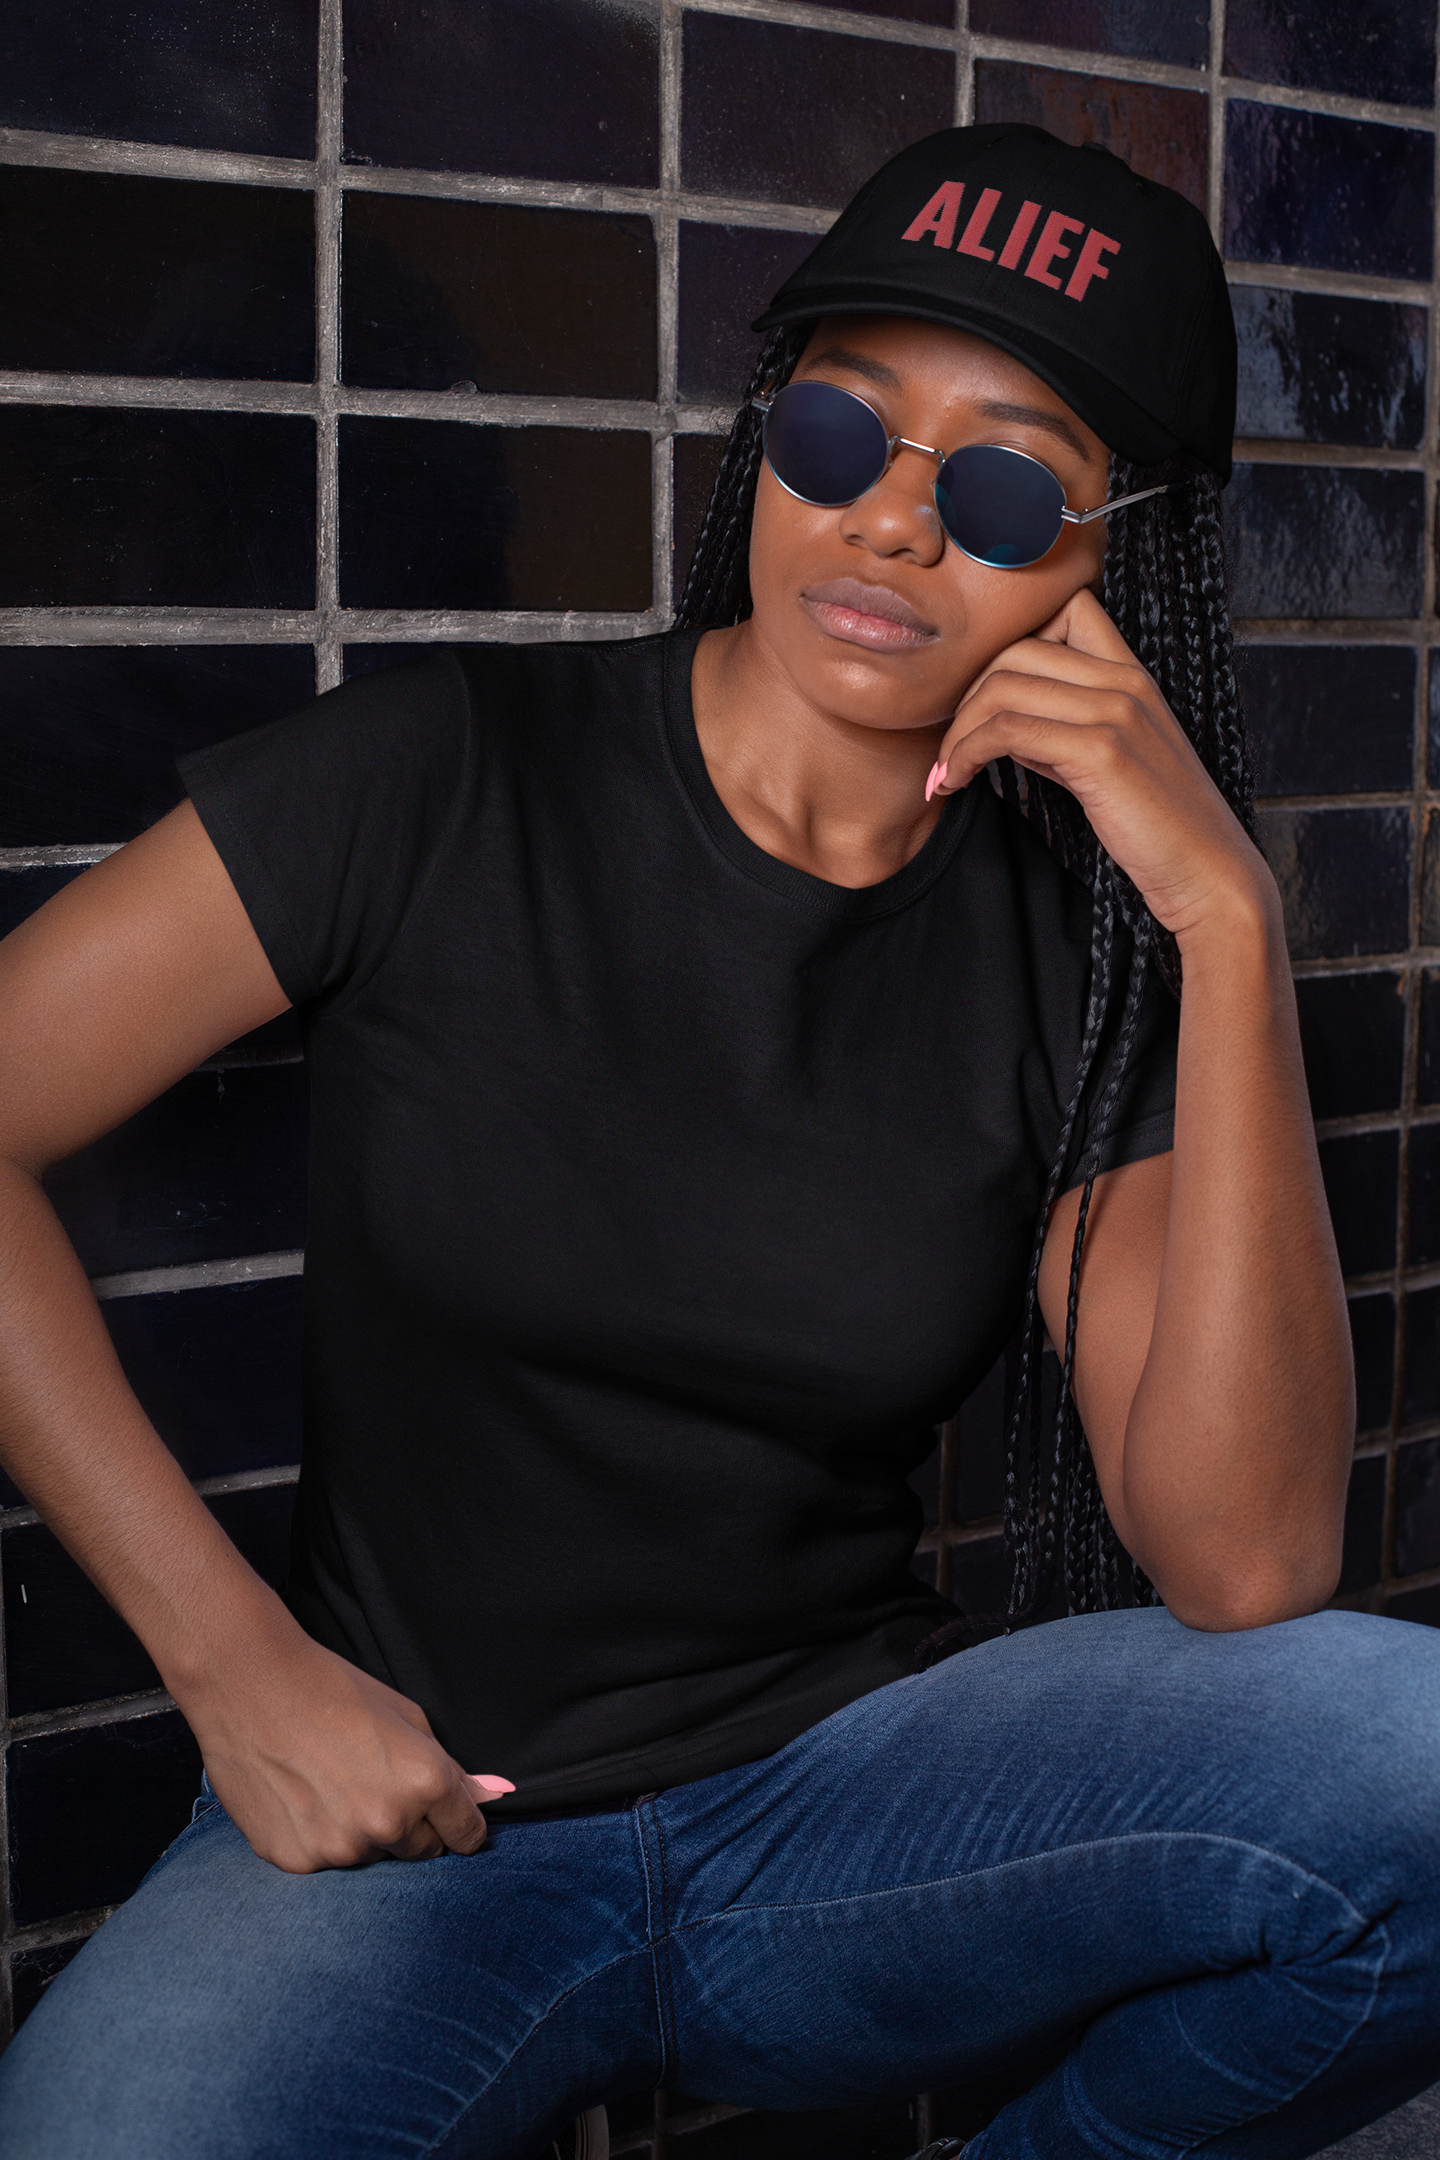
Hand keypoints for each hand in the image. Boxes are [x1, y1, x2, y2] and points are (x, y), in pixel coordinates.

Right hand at [177, 1626, 514, 1872]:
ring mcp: (338, 1848)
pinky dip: (319, 1837)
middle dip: (411, 1825)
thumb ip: (450, 1767)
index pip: (467, 1834)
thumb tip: (493, 1796)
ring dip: (362, 1833)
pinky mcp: (295, 1859)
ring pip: (370, 1856)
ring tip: (331, 1783)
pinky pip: (324, 1860)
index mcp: (423, 1783)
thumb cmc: (333, 1688)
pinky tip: (300, 1796)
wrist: (249, 1684)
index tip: (448, 1816)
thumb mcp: (406, 1716)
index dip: (459, 1822)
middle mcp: (386, 1823)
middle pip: (421, 1850)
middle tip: (376, 1782)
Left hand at [928, 588, 1269, 947]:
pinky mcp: (1101, 751)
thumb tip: (998, 721)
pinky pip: (1006, 731)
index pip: (1066, 609)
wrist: (1208, 871)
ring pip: (1002, 686)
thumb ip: (1058, 730)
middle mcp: (1126, 680)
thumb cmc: (1155, 825)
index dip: (1012, 643)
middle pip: (1016, 648)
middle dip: (967, 695)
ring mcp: (1115, 710)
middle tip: (950, 743)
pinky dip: (965, 754)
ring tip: (946, 769)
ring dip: (957, 730)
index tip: (985, 700)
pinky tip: (955, 780)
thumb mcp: (1105, 760)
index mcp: (1132, 674)